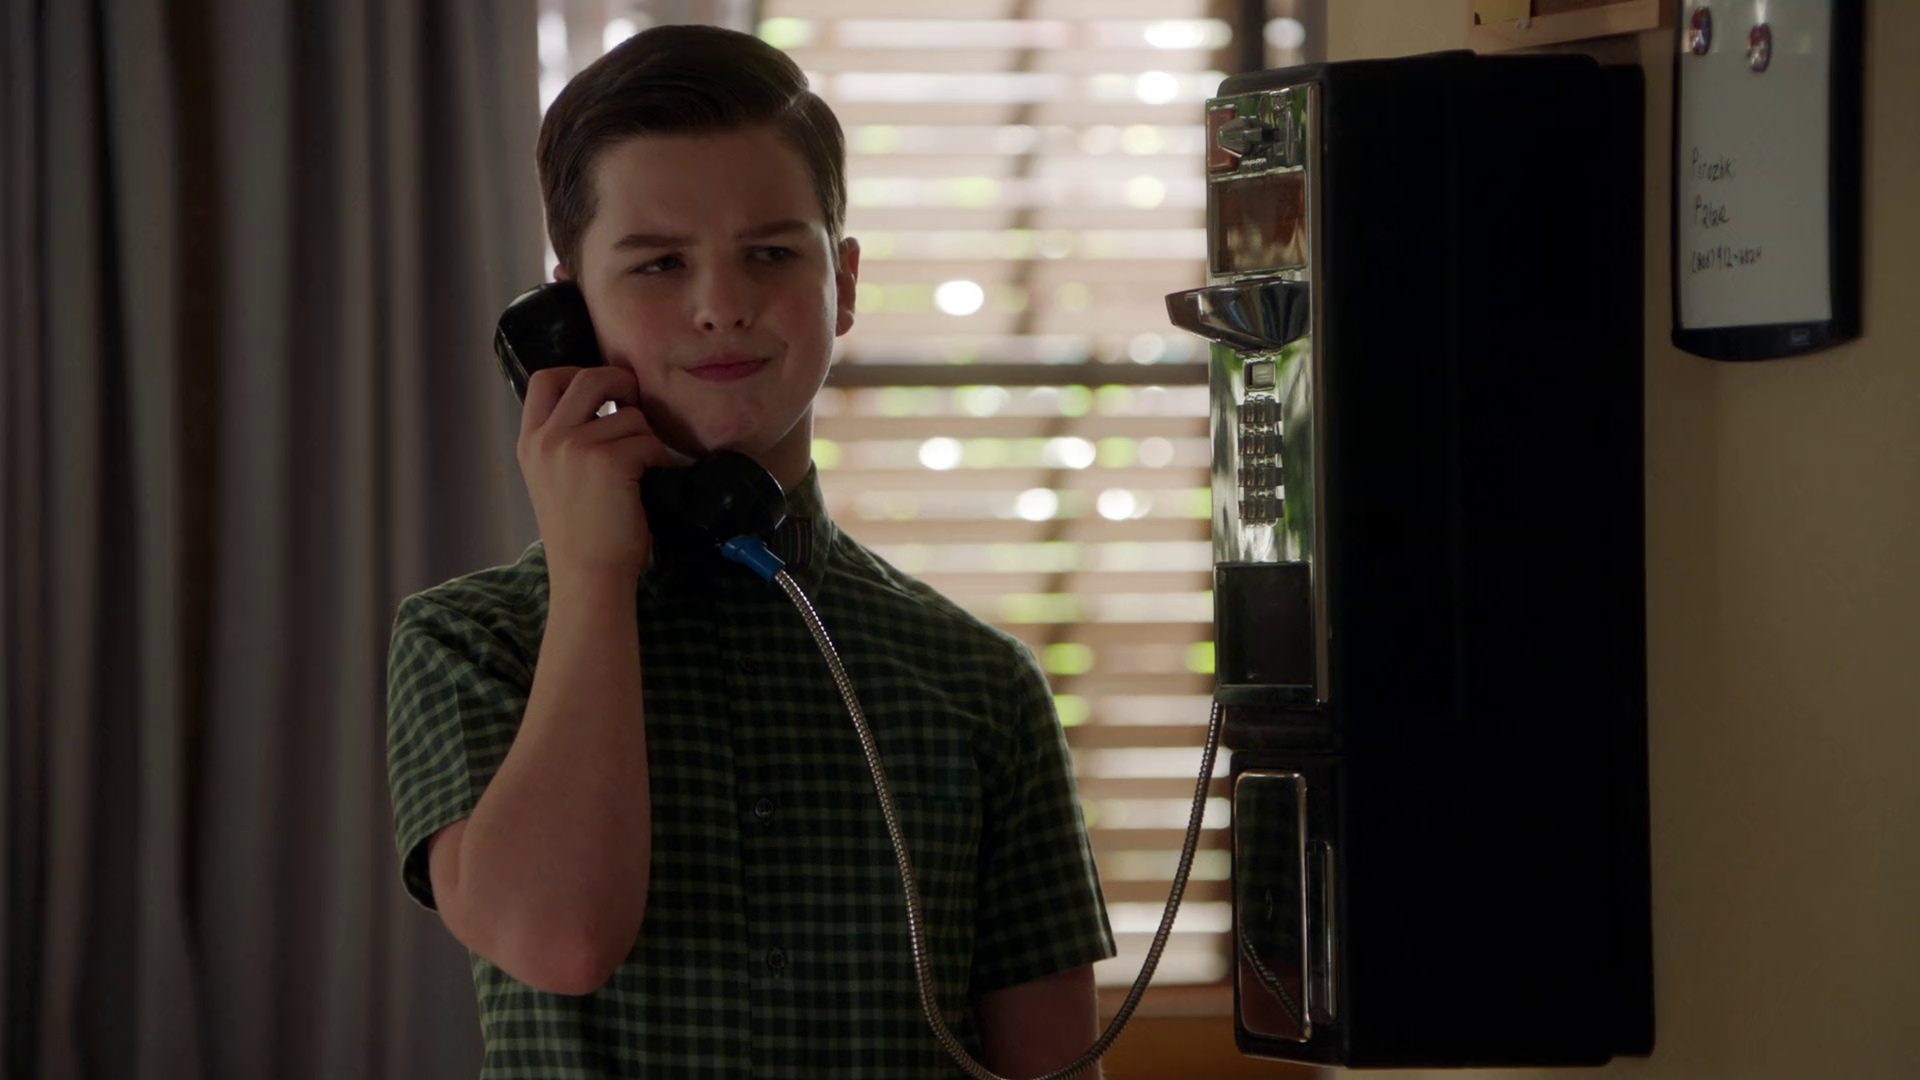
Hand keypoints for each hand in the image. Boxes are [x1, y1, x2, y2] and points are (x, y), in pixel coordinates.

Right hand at [516, 366, 673, 586]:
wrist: (588, 575)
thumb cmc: (580, 533)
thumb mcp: (553, 479)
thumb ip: (565, 440)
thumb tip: (606, 401)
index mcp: (530, 442)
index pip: (546, 379)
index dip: (579, 372)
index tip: (603, 390)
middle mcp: (547, 438)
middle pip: (589, 377)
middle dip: (621, 384)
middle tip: (636, 405)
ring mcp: (575, 446)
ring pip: (629, 415)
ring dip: (645, 438)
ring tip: (641, 470)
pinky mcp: (609, 460)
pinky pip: (648, 441)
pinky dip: (657, 460)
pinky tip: (649, 484)